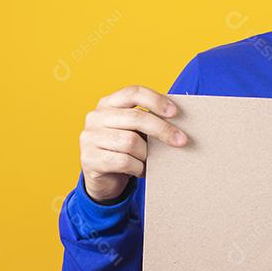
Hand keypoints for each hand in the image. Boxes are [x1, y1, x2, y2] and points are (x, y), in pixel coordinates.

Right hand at [79, 85, 189, 201]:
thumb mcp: (133, 130)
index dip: (156, 100)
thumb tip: (180, 124)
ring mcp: (90, 137)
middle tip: (181, 140)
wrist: (101, 178)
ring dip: (148, 154)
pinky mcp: (90, 159)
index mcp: (108, 103)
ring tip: (153, 160)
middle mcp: (96, 117)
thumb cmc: (123, 150)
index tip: (175, 112)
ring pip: (130, 142)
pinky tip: (142, 170)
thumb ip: (147, 121)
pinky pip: (124, 161)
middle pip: (136, 117)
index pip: (133, 92)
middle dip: (163, 129)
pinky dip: (138, 167)